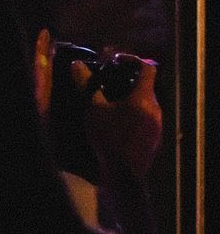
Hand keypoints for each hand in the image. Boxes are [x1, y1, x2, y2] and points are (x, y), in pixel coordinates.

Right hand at [76, 56, 160, 179]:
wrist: (124, 174)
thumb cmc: (109, 138)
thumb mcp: (94, 109)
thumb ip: (88, 85)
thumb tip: (77, 65)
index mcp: (144, 98)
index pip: (148, 68)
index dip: (133, 59)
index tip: (115, 61)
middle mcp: (156, 108)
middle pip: (146, 85)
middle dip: (127, 79)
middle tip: (107, 80)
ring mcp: (157, 124)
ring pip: (146, 102)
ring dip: (129, 97)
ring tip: (108, 101)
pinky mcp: (154, 136)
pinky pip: (146, 116)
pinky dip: (133, 111)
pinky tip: (115, 121)